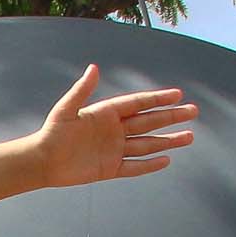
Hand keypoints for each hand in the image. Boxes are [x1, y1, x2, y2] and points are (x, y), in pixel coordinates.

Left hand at [33, 66, 196, 187]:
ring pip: (147, 144)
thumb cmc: (52, 133)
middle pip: (149, 122)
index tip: (178, 94)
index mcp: (106, 113)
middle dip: (171, 117)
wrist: (42, 161)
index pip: (138, 103)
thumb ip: (81, 90)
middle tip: (193, 111)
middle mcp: (114, 130)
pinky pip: (134, 166)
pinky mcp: (110, 169)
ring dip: (168, 140)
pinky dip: (150, 164)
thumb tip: (93, 67)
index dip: (157, 98)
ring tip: (189, 136)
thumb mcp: (66, 109)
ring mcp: (114, 150)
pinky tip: (167, 160)